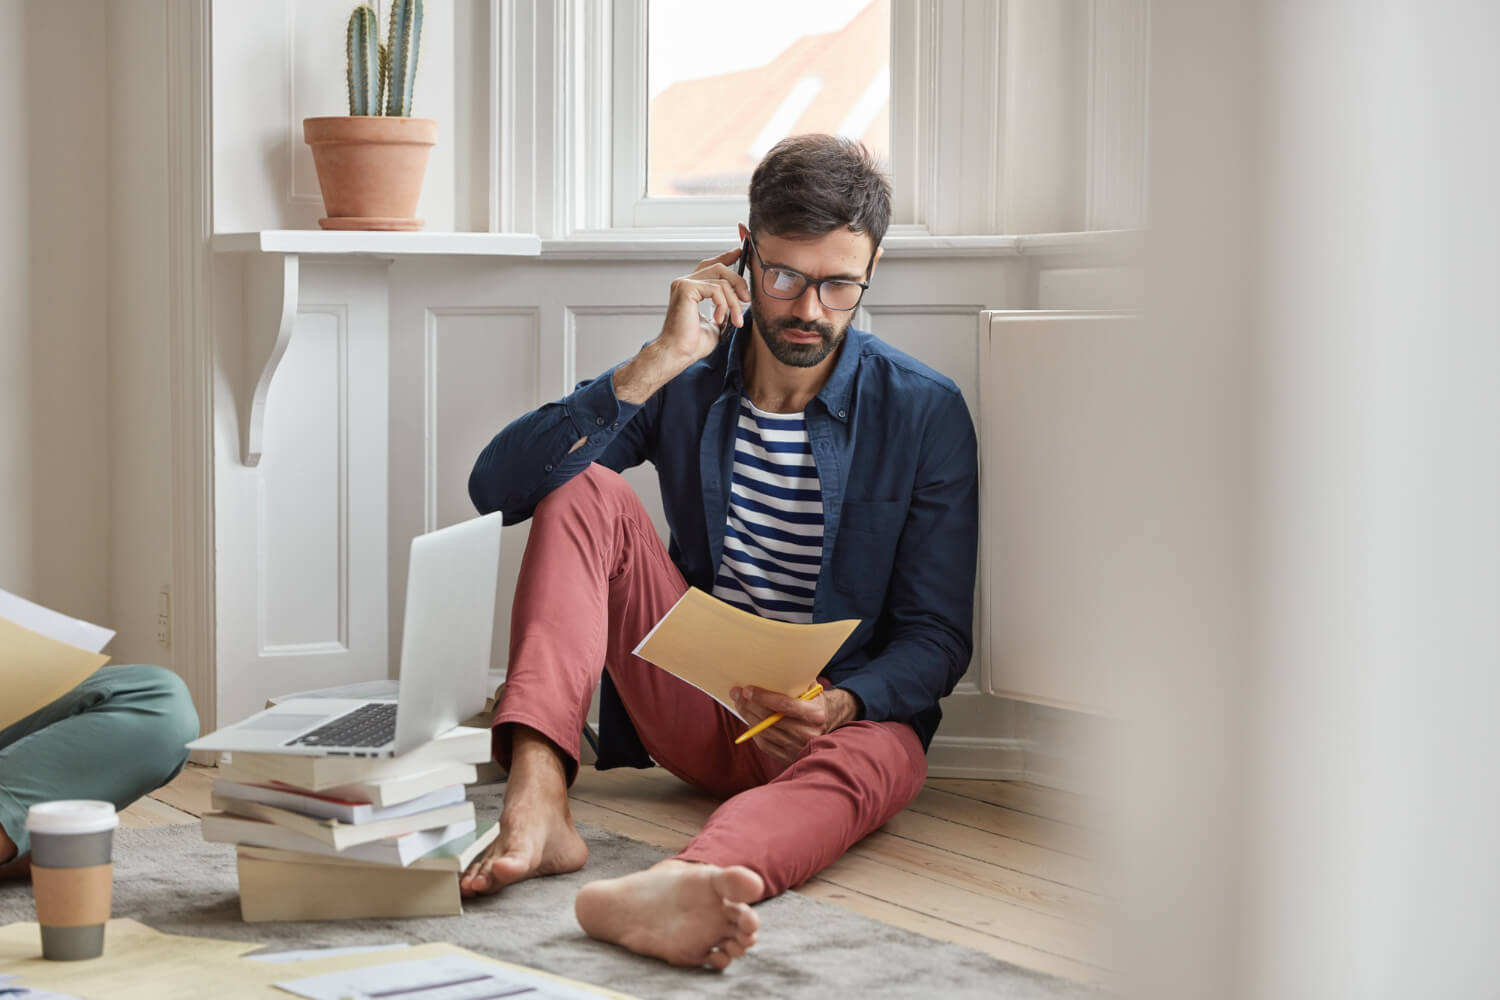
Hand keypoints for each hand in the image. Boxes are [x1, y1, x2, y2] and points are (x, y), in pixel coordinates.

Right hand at [655, 246, 750, 366]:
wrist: (678, 353)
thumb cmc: (691, 343)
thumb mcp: (717, 322)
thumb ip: (724, 307)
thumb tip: (739, 300)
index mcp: (691, 289)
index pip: (710, 265)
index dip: (727, 257)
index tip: (741, 253)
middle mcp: (685, 283)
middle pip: (719, 268)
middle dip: (738, 282)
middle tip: (746, 300)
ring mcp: (684, 284)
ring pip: (721, 281)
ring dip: (734, 302)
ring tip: (735, 320)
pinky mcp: (686, 288)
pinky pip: (716, 289)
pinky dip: (723, 305)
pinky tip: (719, 319)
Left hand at [729, 685, 859, 763]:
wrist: (831, 724)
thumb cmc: (816, 702)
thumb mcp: (812, 689)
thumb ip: (796, 682)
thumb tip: (769, 671)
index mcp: (815, 714)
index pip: (784, 705)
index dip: (763, 697)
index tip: (747, 690)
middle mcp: (808, 733)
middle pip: (770, 719)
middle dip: (750, 705)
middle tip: (737, 694)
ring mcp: (798, 747)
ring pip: (765, 732)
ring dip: (748, 717)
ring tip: (740, 704)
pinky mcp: (790, 757)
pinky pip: (765, 745)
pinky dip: (754, 732)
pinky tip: (749, 720)